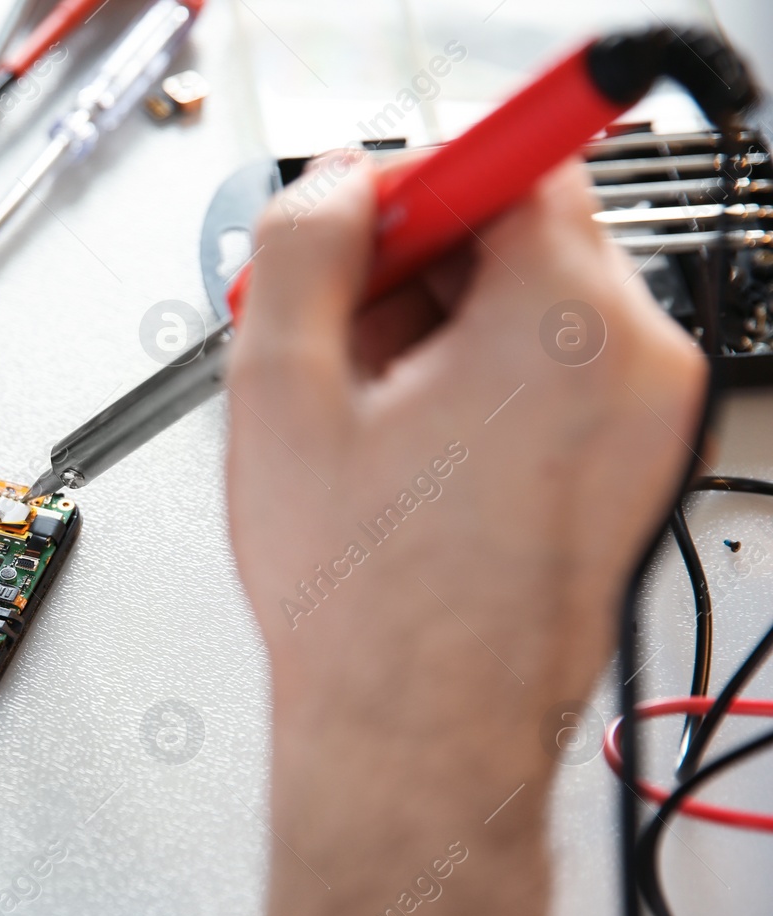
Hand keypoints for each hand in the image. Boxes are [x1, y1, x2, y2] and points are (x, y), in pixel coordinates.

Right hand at [225, 155, 703, 915]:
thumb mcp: (280, 393)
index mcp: (563, 327)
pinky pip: (553, 375)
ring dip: (439, 330)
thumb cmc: (365, 608)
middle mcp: (635, 366)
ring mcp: (646, 424)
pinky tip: (406, 453)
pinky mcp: (630, 468)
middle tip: (331, 336)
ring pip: (534, 308)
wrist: (418, 741)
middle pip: (526, 235)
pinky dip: (478, 384)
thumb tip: (334, 187)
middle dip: (416, 268)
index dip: (410, 187)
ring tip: (361, 419)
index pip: (511, 163)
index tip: (352, 229)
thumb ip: (302, 246)